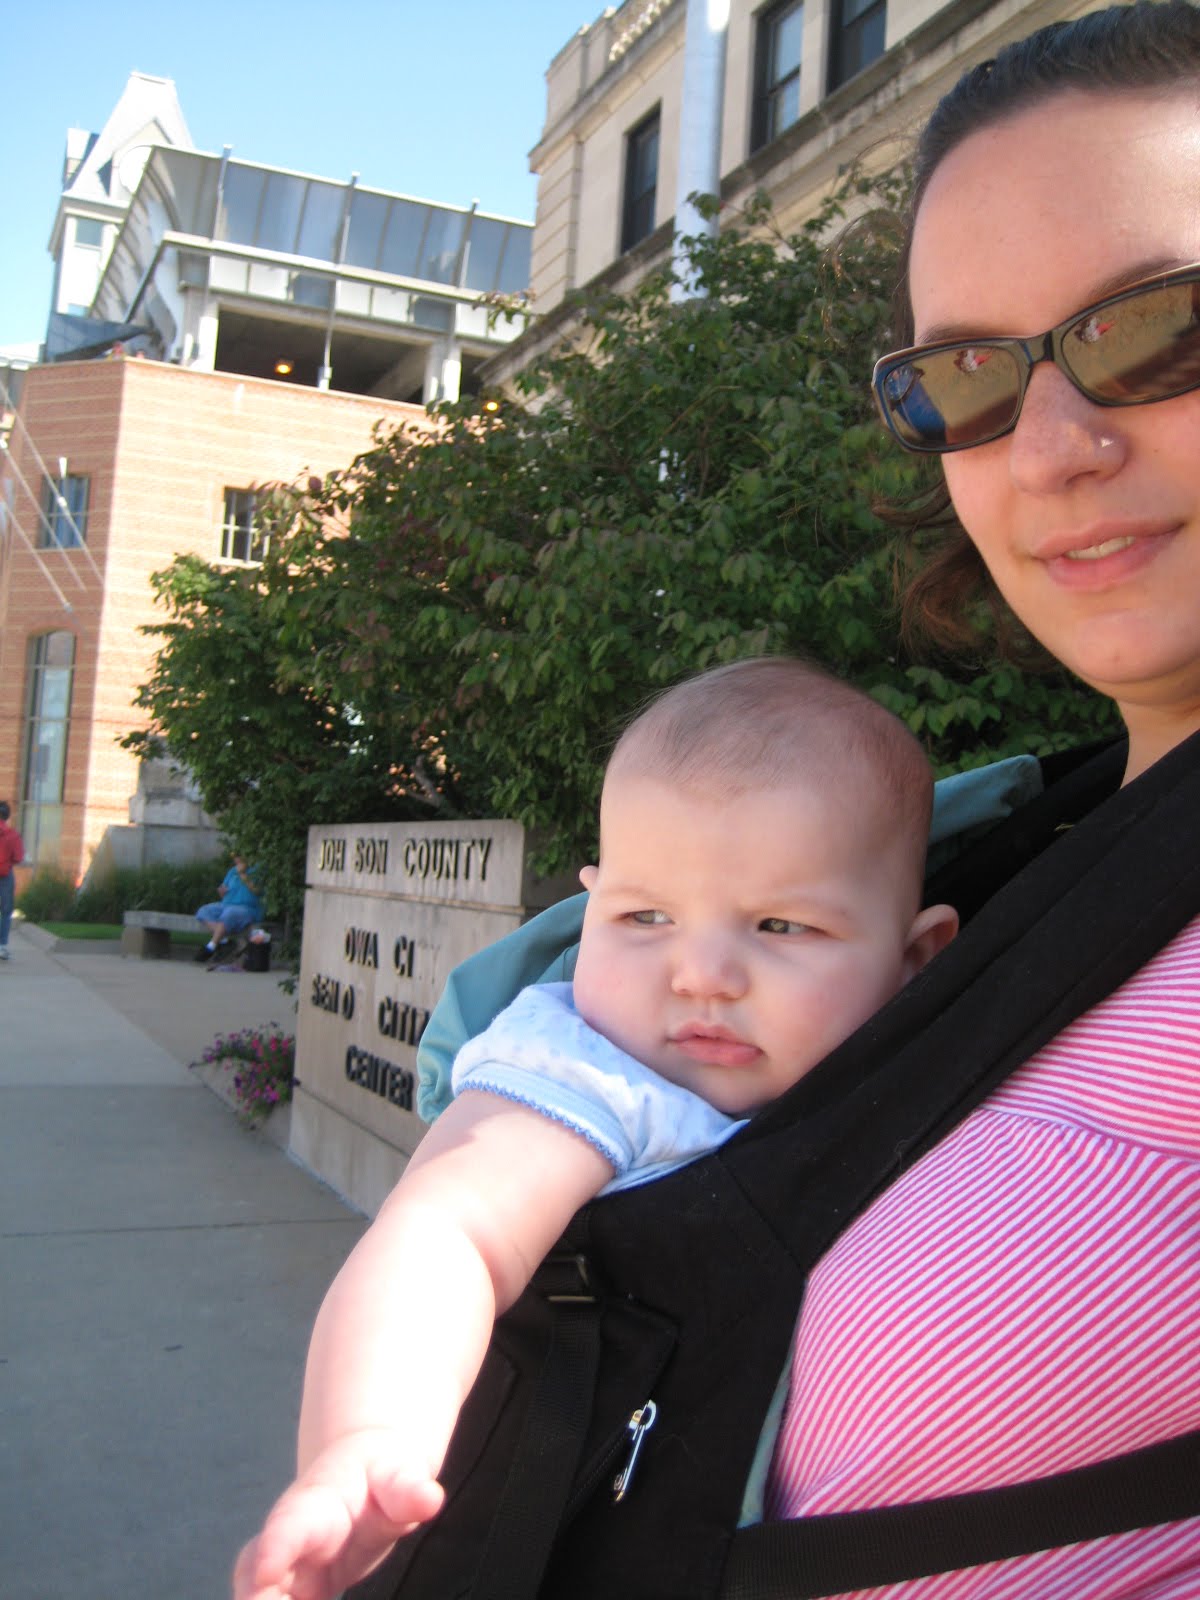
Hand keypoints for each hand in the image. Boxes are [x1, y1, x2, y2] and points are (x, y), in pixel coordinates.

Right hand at [231, 1429, 444, 1599]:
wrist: (365, 1475)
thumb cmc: (382, 1474)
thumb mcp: (399, 1474)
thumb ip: (409, 1489)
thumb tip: (431, 1498)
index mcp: (314, 1505)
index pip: (288, 1526)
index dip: (273, 1550)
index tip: (264, 1574)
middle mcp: (289, 1539)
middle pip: (255, 1571)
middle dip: (254, 1597)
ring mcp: (287, 1567)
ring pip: (254, 1592)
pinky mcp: (294, 1591)